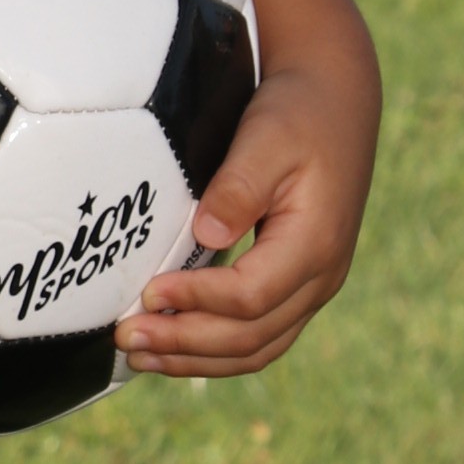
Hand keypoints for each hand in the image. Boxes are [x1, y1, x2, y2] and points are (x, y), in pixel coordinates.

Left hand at [117, 59, 372, 376]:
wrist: (335, 104)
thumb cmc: (297, 115)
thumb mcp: (266, 137)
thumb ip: (238, 187)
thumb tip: (207, 236)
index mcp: (315, 244)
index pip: (251, 296)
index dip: (197, 300)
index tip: (148, 291)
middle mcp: (321, 278)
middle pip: (252, 336)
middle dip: (186, 344)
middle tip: (128, 339)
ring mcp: (313, 287)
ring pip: (257, 348)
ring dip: (197, 359)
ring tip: (141, 356)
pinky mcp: (297, 286)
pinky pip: (260, 336)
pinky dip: (215, 350)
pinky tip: (174, 346)